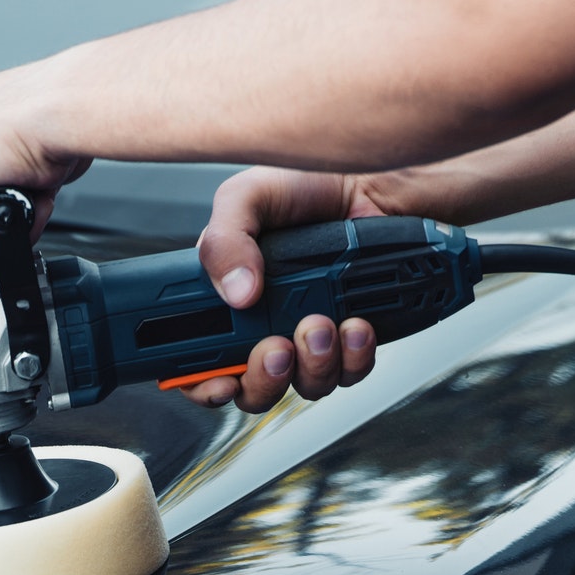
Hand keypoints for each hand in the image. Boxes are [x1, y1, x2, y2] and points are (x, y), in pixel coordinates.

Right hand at [181, 167, 392, 411]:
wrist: (373, 185)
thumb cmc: (309, 185)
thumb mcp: (249, 197)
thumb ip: (226, 240)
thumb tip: (235, 292)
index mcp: (228, 299)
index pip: (202, 363)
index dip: (205, 383)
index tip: (221, 382)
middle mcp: (265, 327)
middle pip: (254, 390)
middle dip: (265, 379)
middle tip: (277, 348)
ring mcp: (309, 339)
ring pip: (305, 386)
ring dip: (314, 364)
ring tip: (323, 323)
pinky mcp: (350, 341)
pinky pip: (350, 372)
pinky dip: (354, 356)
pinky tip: (356, 324)